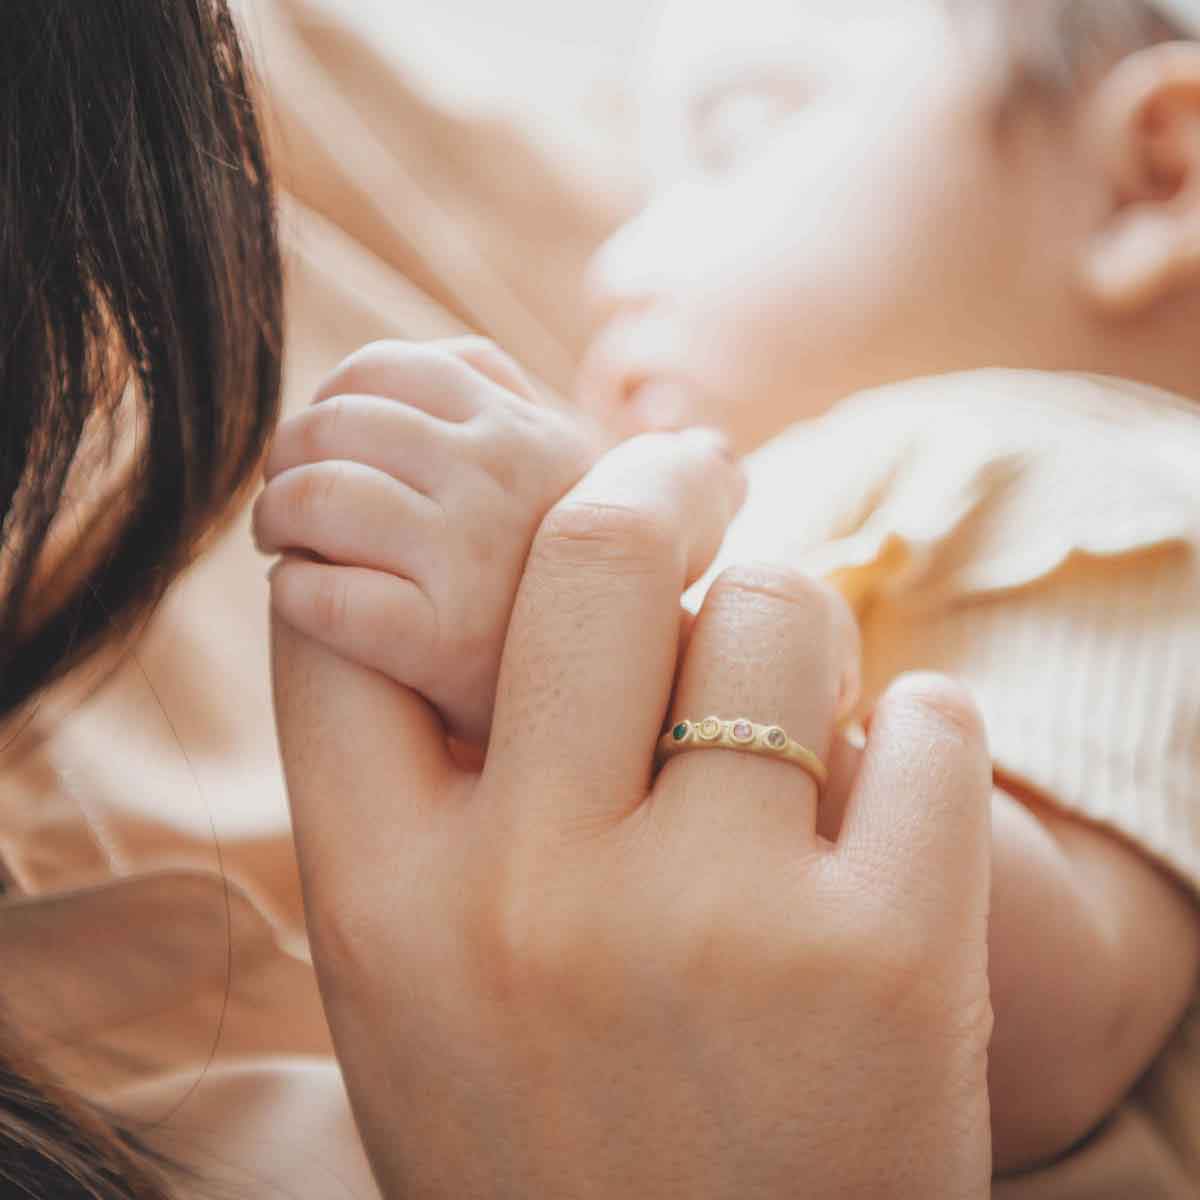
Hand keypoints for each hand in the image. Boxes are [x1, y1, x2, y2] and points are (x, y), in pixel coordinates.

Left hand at [255, 337, 602, 743]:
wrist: (620, 714)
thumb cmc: (565, 593)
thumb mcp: (567, 483)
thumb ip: (505, 411)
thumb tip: (419, 364)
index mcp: (531, 431)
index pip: (386, 367)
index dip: (331, 401)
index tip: (324, 451)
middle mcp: (508, 477)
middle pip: (336, 423)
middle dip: (288, 459)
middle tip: (285, 505)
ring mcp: (476, 554)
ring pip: (317, 496)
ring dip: (276, 519)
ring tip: (282, 544)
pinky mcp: (443, 641)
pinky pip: (320, 593)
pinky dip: (292, 592)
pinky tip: (303, 601)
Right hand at [271, 427, 993, 1198]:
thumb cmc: (555, 1154)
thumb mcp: (422, 1005)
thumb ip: (428, 819)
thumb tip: (472, 610)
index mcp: (386, 906)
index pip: (343, 628)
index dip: (400, 535)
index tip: (494, 499)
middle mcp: (530, 896)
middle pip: (595, 551)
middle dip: (654, 483)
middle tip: (690, 473)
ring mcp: (711, 921)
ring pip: (776, 609)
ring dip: (794, 623)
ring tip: (794, 699)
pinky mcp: (886, 958)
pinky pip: (926, 720)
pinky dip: (921, 728)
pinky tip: (892, 794)